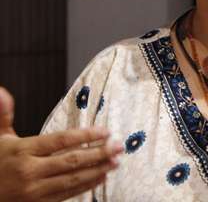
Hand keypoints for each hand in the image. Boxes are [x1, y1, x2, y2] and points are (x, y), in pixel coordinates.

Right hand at [0, 87, 122, 201]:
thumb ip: (4, 116)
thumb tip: (3, 93)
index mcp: (22, 151)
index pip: (61, 140)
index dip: (85, 135)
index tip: (105, 131)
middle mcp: (29, 171)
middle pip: (71, 160)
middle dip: (99, 152)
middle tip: (119, 146)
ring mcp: (33, 191)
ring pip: (72, 179)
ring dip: (97, 170)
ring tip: (116, 161)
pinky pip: (66, 195)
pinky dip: (85, 186)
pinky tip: (100, 177)